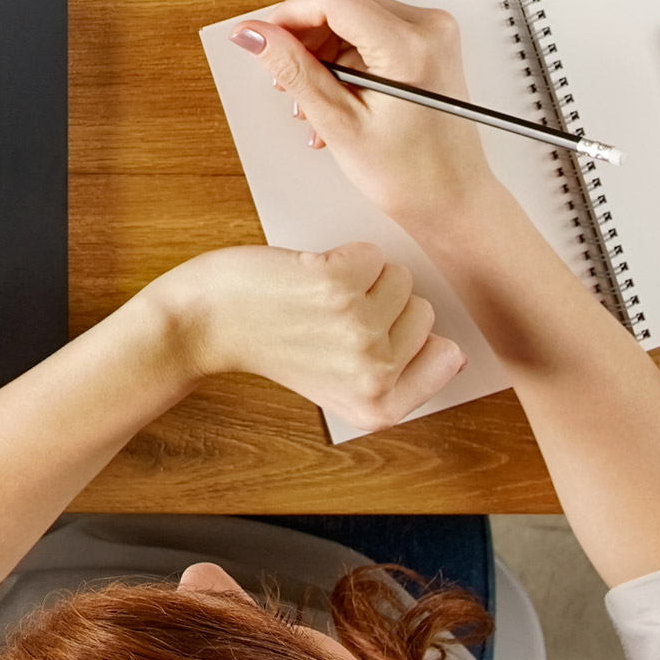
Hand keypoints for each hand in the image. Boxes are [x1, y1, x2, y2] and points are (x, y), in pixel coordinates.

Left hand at [141, 241, 465, 435]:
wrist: (207, 323)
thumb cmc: (268, 344)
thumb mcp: (338, 386)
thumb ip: (398, 379)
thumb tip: (452, 353)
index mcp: (381, 406)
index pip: (446, 355)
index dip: (407, 334)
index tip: (368, 336)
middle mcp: (376, 373)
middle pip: (423, 308)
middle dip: (380, 303)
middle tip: (327, 320)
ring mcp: (360, 328)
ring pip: (399, 276)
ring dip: (359, 278)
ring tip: (315, 299)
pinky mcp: (339, 286)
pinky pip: (372, 253)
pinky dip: (342, 255)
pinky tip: (308, 277)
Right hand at [231, 0, 500, 235]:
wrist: (453, 199)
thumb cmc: (412, 176)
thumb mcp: (339, 122)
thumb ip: (293, 70)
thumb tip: (254, 35)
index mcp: (410, 45)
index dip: (288, 18)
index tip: (264, 41)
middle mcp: (428, 28)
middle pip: (340, 5)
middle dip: (305, 40)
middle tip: (288, 80)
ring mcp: (431, 34)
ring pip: (351, 18)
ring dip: (322, 54)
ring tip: (312, 100)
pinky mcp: (427, 44)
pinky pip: (370, 33)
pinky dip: (344, 60)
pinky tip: (335, 96)